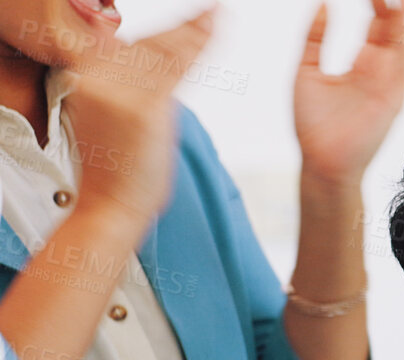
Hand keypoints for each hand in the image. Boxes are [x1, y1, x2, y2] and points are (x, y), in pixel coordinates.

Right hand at [64, 9, 215, 233]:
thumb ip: (132, 84)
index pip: (134, 41)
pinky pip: (177, 67)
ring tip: (222, 11)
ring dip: (198, 30)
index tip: (200, 13)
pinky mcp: (142, 105)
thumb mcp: (121, 114)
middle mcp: (98, 75)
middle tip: (218, 8)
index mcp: (88, 73)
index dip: (170, 28)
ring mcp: (118, 89)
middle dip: (187, 26)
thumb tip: (161, 59)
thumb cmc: (122, 164)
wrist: (112, 202)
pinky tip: (217, 24)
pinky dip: (200, 44)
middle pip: (152, 42)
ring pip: (167, 52)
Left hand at [293, 0, 403, 187]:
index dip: (377, 3)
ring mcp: (390, 84)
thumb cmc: (314, 125)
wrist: (321, 162)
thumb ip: (315, 37)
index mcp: (362, 65)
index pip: (377, 26)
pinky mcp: (394, 97)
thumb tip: (322, 3)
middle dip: (398, 5)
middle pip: (396, 30)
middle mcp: (381, 72)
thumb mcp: (306, 69)